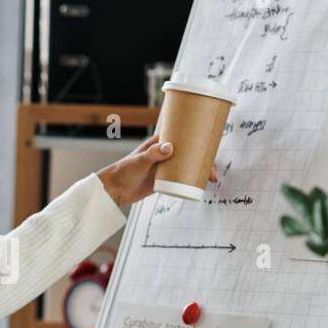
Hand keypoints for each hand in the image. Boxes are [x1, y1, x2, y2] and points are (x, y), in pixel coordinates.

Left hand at [95, 131, 218, 204]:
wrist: (115, 190)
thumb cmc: (124, 171)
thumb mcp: (139, 161)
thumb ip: (153, 154)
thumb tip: (170, 148)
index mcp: (160, 142)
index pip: (183, 137)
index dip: (198, 139)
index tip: (211, 145)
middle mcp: (165, 153)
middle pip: (191, 152)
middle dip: (205, 159)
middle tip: (213, 171)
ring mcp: (166, 166)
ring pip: (189, 165)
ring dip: (202, 170)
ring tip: (211, 179)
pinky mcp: (165, 179)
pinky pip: (183, 178)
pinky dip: (194, 180)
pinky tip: (203, 185)